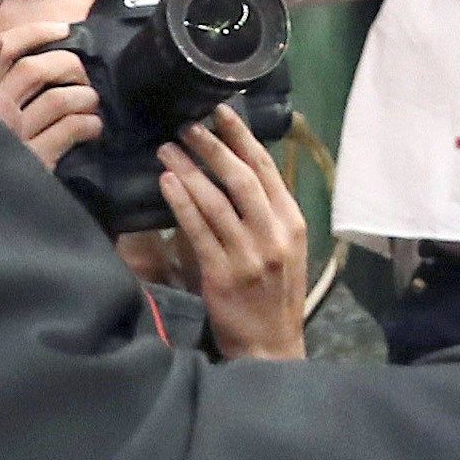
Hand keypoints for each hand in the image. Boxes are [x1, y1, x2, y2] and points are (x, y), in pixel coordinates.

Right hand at [0, 41, 101, 169]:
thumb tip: (6, 48)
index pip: (4, 47)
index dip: (36, 34)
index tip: (63, 31)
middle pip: (35, 70)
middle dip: (67, 64)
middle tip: (81, 73)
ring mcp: (13, 134)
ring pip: (57, 99)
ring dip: (82, 95)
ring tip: (91, 100)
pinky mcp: (33, 160)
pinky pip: (69, 130)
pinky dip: (87, 124)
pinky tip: (93, 127)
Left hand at [157, 111, 311, 360]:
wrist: (270, 346)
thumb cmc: (275, 295)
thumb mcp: (287, 249)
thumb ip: (268, 213)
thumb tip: (237, 169)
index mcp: (293, 223)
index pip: (267, 169)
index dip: (242, 137)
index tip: (221, 112)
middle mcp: (275, 234)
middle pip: (241, 177)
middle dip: (212, 146)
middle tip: (187, 124)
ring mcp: (249, 254)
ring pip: (216, 199)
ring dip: (189, 168)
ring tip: (167, 148)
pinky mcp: (222, 274)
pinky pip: (197, 229)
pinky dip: (181, 201)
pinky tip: (166, 182)